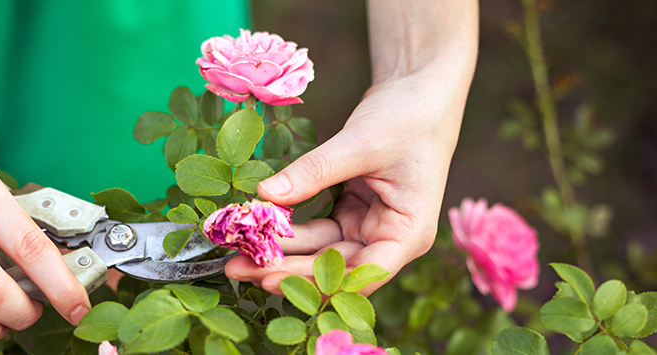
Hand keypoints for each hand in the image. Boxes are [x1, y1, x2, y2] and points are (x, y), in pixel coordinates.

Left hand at [224, 66, 468, 295]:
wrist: (419, 88)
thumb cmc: (408, 115)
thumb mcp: (360, 143)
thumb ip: (314, 172)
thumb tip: (265, 195)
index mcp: (409, 233)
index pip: (361, 272)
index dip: (315, 280)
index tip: (269, 278)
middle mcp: (389, 238)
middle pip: (334, 266)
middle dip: (286, 268)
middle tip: (237, 268)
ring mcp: (369, 226)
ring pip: (320, 250)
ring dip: (282, 252)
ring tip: (236, 255)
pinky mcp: (352, 211)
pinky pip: (316, 229)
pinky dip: (288, 230)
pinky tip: (256, 230)